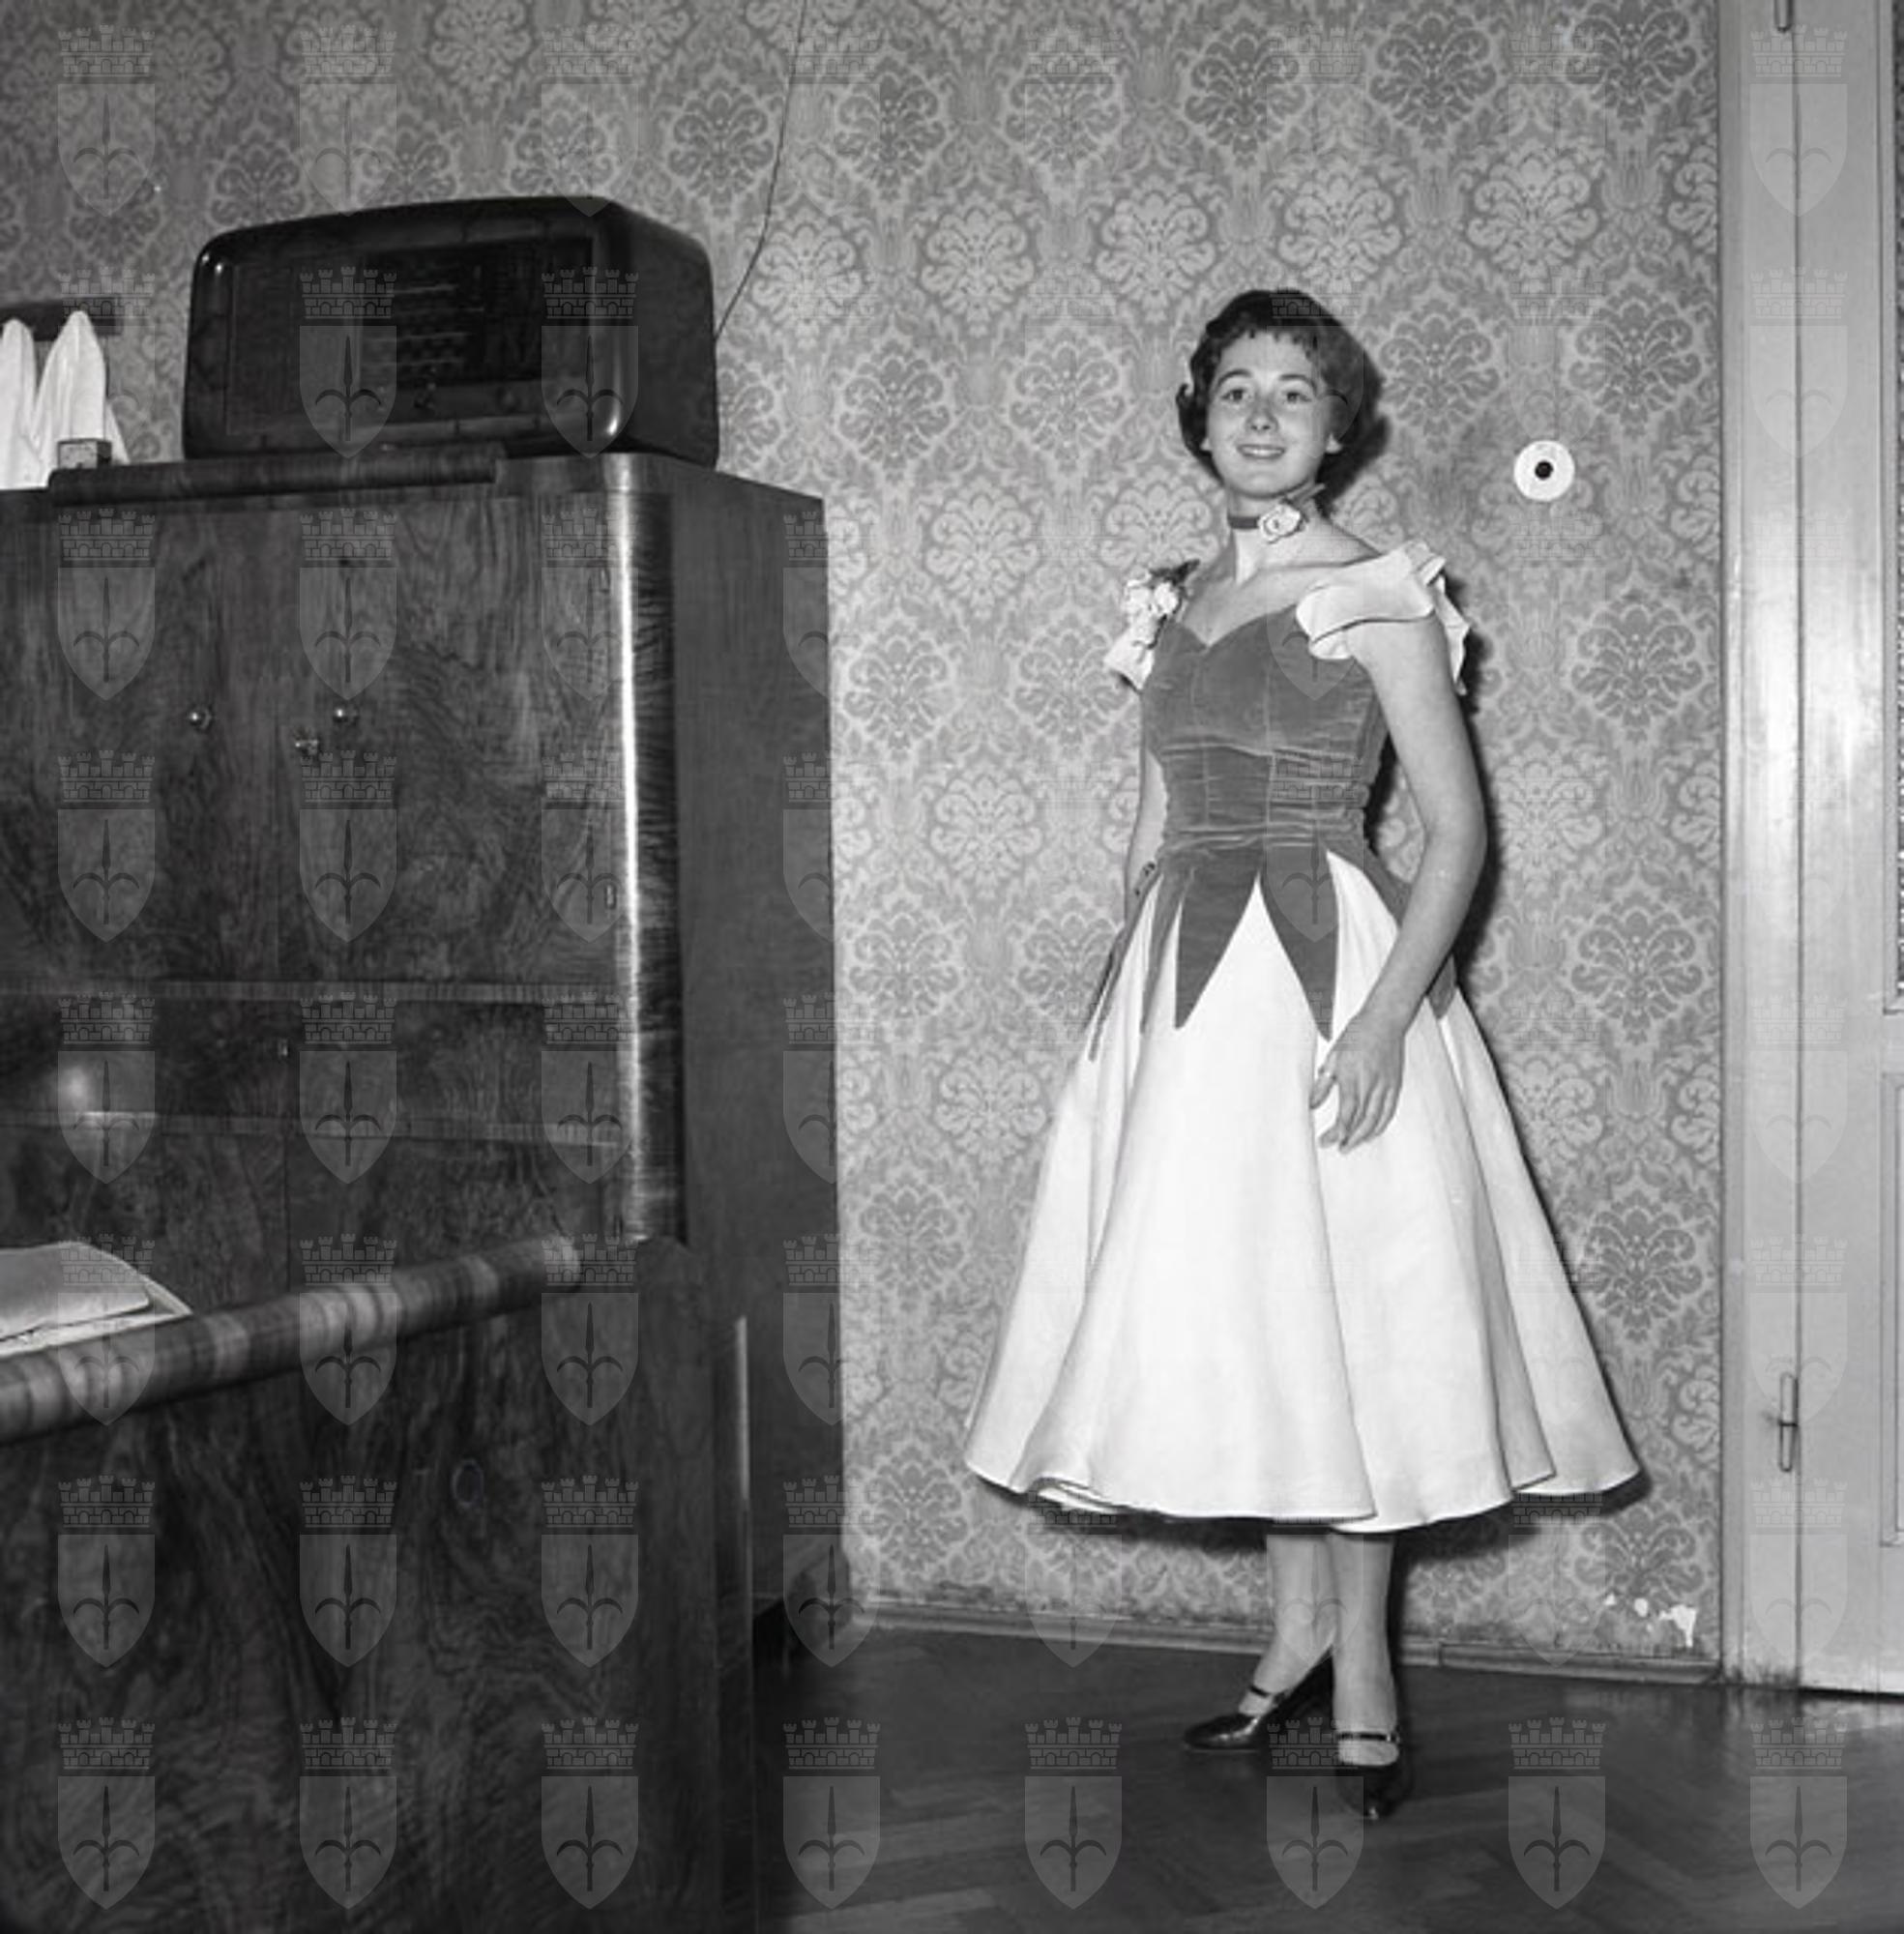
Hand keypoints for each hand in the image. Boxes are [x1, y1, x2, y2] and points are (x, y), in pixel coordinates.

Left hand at [1310, 1005, 1407, 1151]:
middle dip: (1350, 1138)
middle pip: (1362, 1120)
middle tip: (1338, 1148)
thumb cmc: (1357, 1035)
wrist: (1384, 1021)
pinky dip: (1381, 1125)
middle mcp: (1371, 1084)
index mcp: (1353, 1077)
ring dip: (1364, 1136)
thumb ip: (1322, 1084)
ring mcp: (1385, 1085)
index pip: (1346, 1112)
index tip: (1326, 1140)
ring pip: (1376, 1119)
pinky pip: (1389, 1111)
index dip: (1337, 1131)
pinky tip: (1372, 1133)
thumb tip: (1311, 1104)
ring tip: (1352, 1145)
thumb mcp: (1332, 1056)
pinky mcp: (1395, 1085)